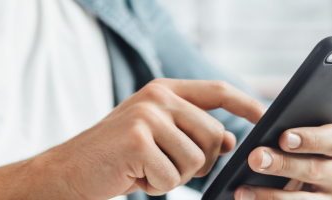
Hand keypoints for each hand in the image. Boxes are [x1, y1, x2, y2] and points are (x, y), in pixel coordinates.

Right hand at [0, 78, 266, 199]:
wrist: (65, 173)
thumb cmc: (113, 159)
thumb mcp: (155, 139)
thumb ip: (190, 132)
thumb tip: (231, 138)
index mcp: (162, 91)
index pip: (217, 91)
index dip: (246, 104)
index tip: (265, 118)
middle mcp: (156, 97)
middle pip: (213, 135)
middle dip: (200, 163)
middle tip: (168, 169)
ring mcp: (146, 116)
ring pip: (194, 161)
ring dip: (173, 178)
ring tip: (144, 171)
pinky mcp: (137, 141)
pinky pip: (171, 177)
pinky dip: (154, 187)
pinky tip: (132, 177)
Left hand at [235, 124, 331, 199]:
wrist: (311, 183)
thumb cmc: (303, 152)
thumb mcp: (304, 142)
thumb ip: (290, 136)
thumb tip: (263, 139)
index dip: (309, 139)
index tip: (283, 138)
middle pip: (314, 169)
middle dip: (282, 164)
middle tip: (255, 158)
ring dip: (270, 195)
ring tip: (243, 191)